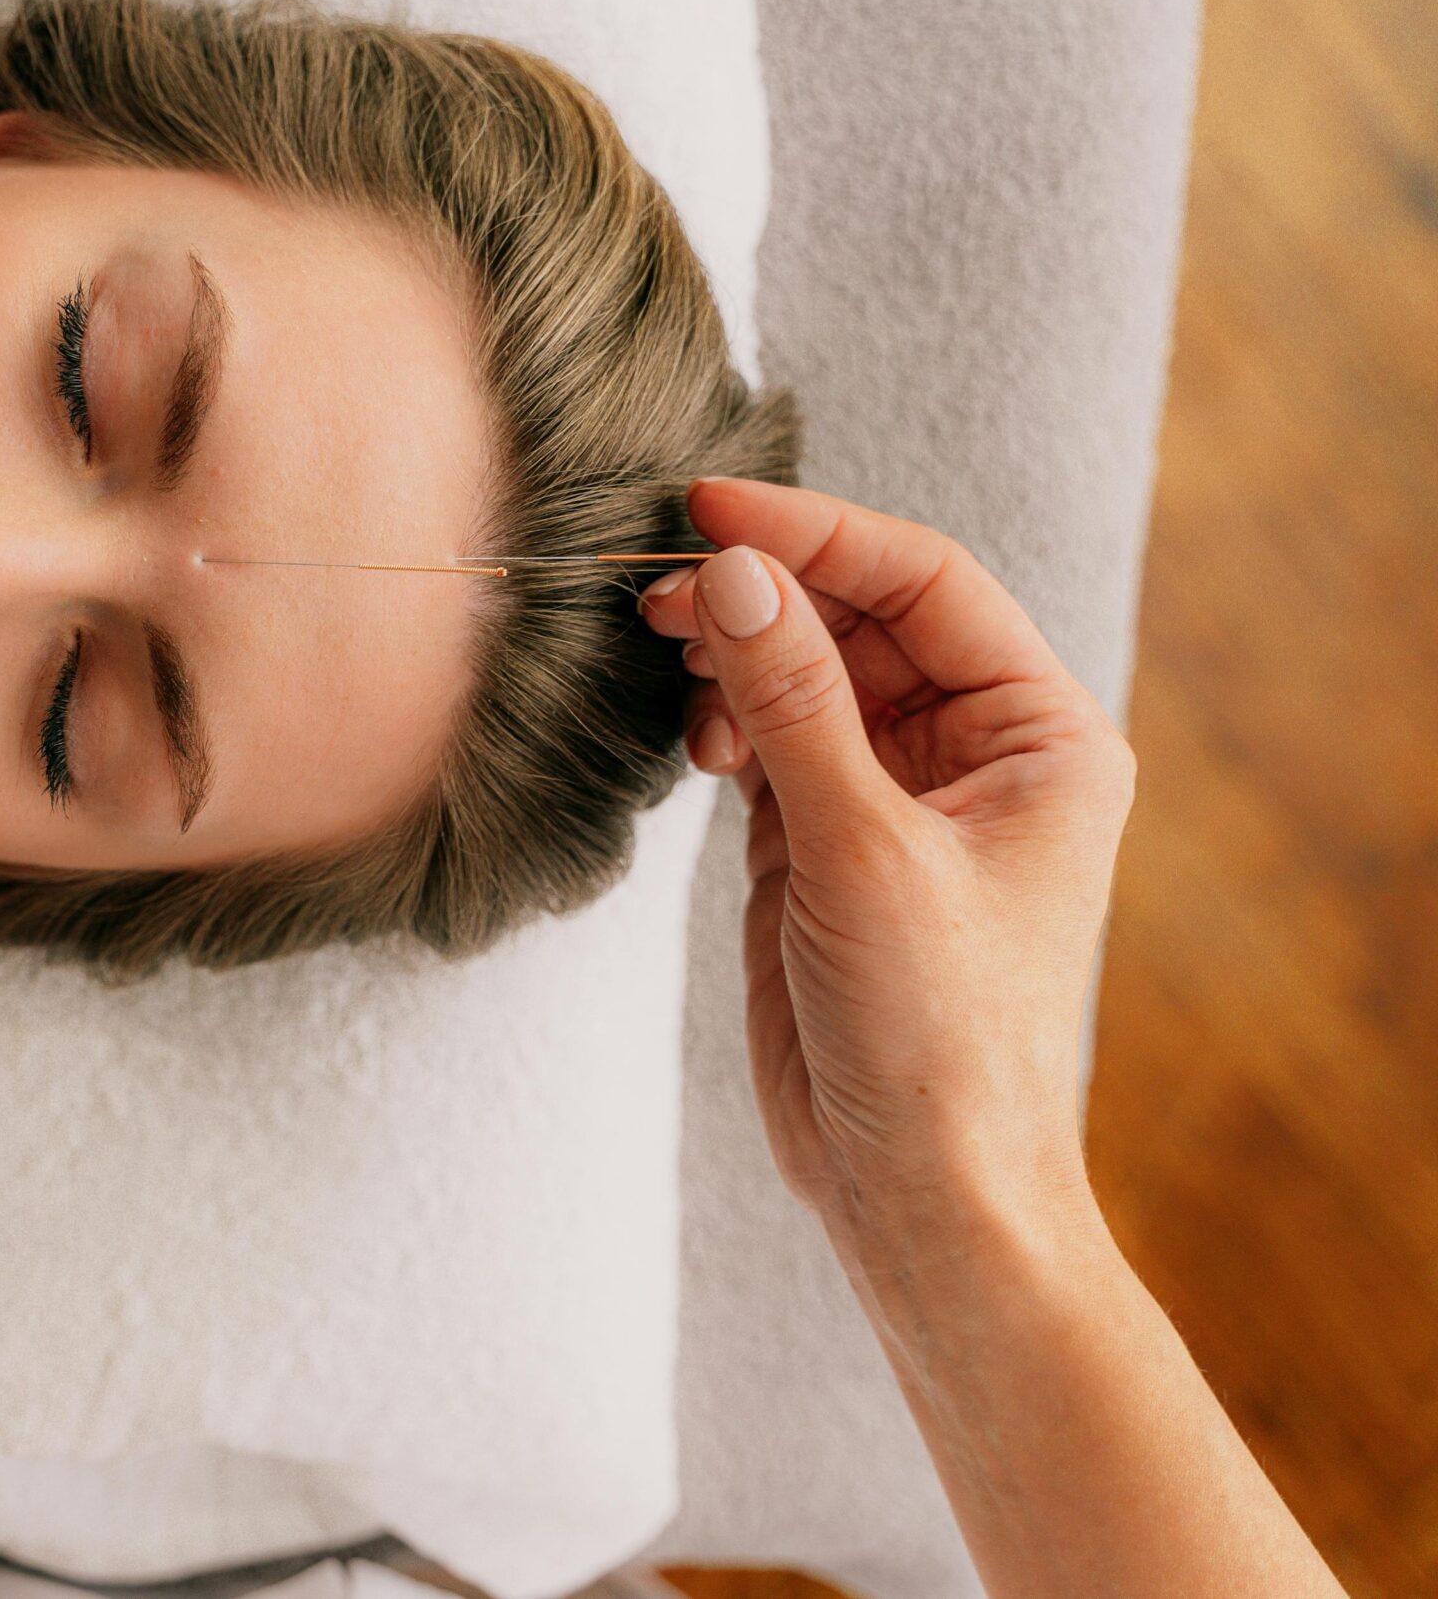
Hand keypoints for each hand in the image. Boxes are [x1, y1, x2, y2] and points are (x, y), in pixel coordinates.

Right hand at [636, 478, 1136, 1248]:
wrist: (920, 1190)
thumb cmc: (939, 1036)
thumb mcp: (863, 852)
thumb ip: (795, 704)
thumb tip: (734, 577)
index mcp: (1039, 736)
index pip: (925, 584)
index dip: (818, 535)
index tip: (711, 512)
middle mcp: (975, 753)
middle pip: (858, 618)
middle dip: (764, 595)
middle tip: (661, 592)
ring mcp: (894, 797)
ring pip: (803, 674)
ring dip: (734, 655)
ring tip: (665, 654)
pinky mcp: (824, 845)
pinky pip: (768, 741)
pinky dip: (720, 722)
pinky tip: (690, 734)